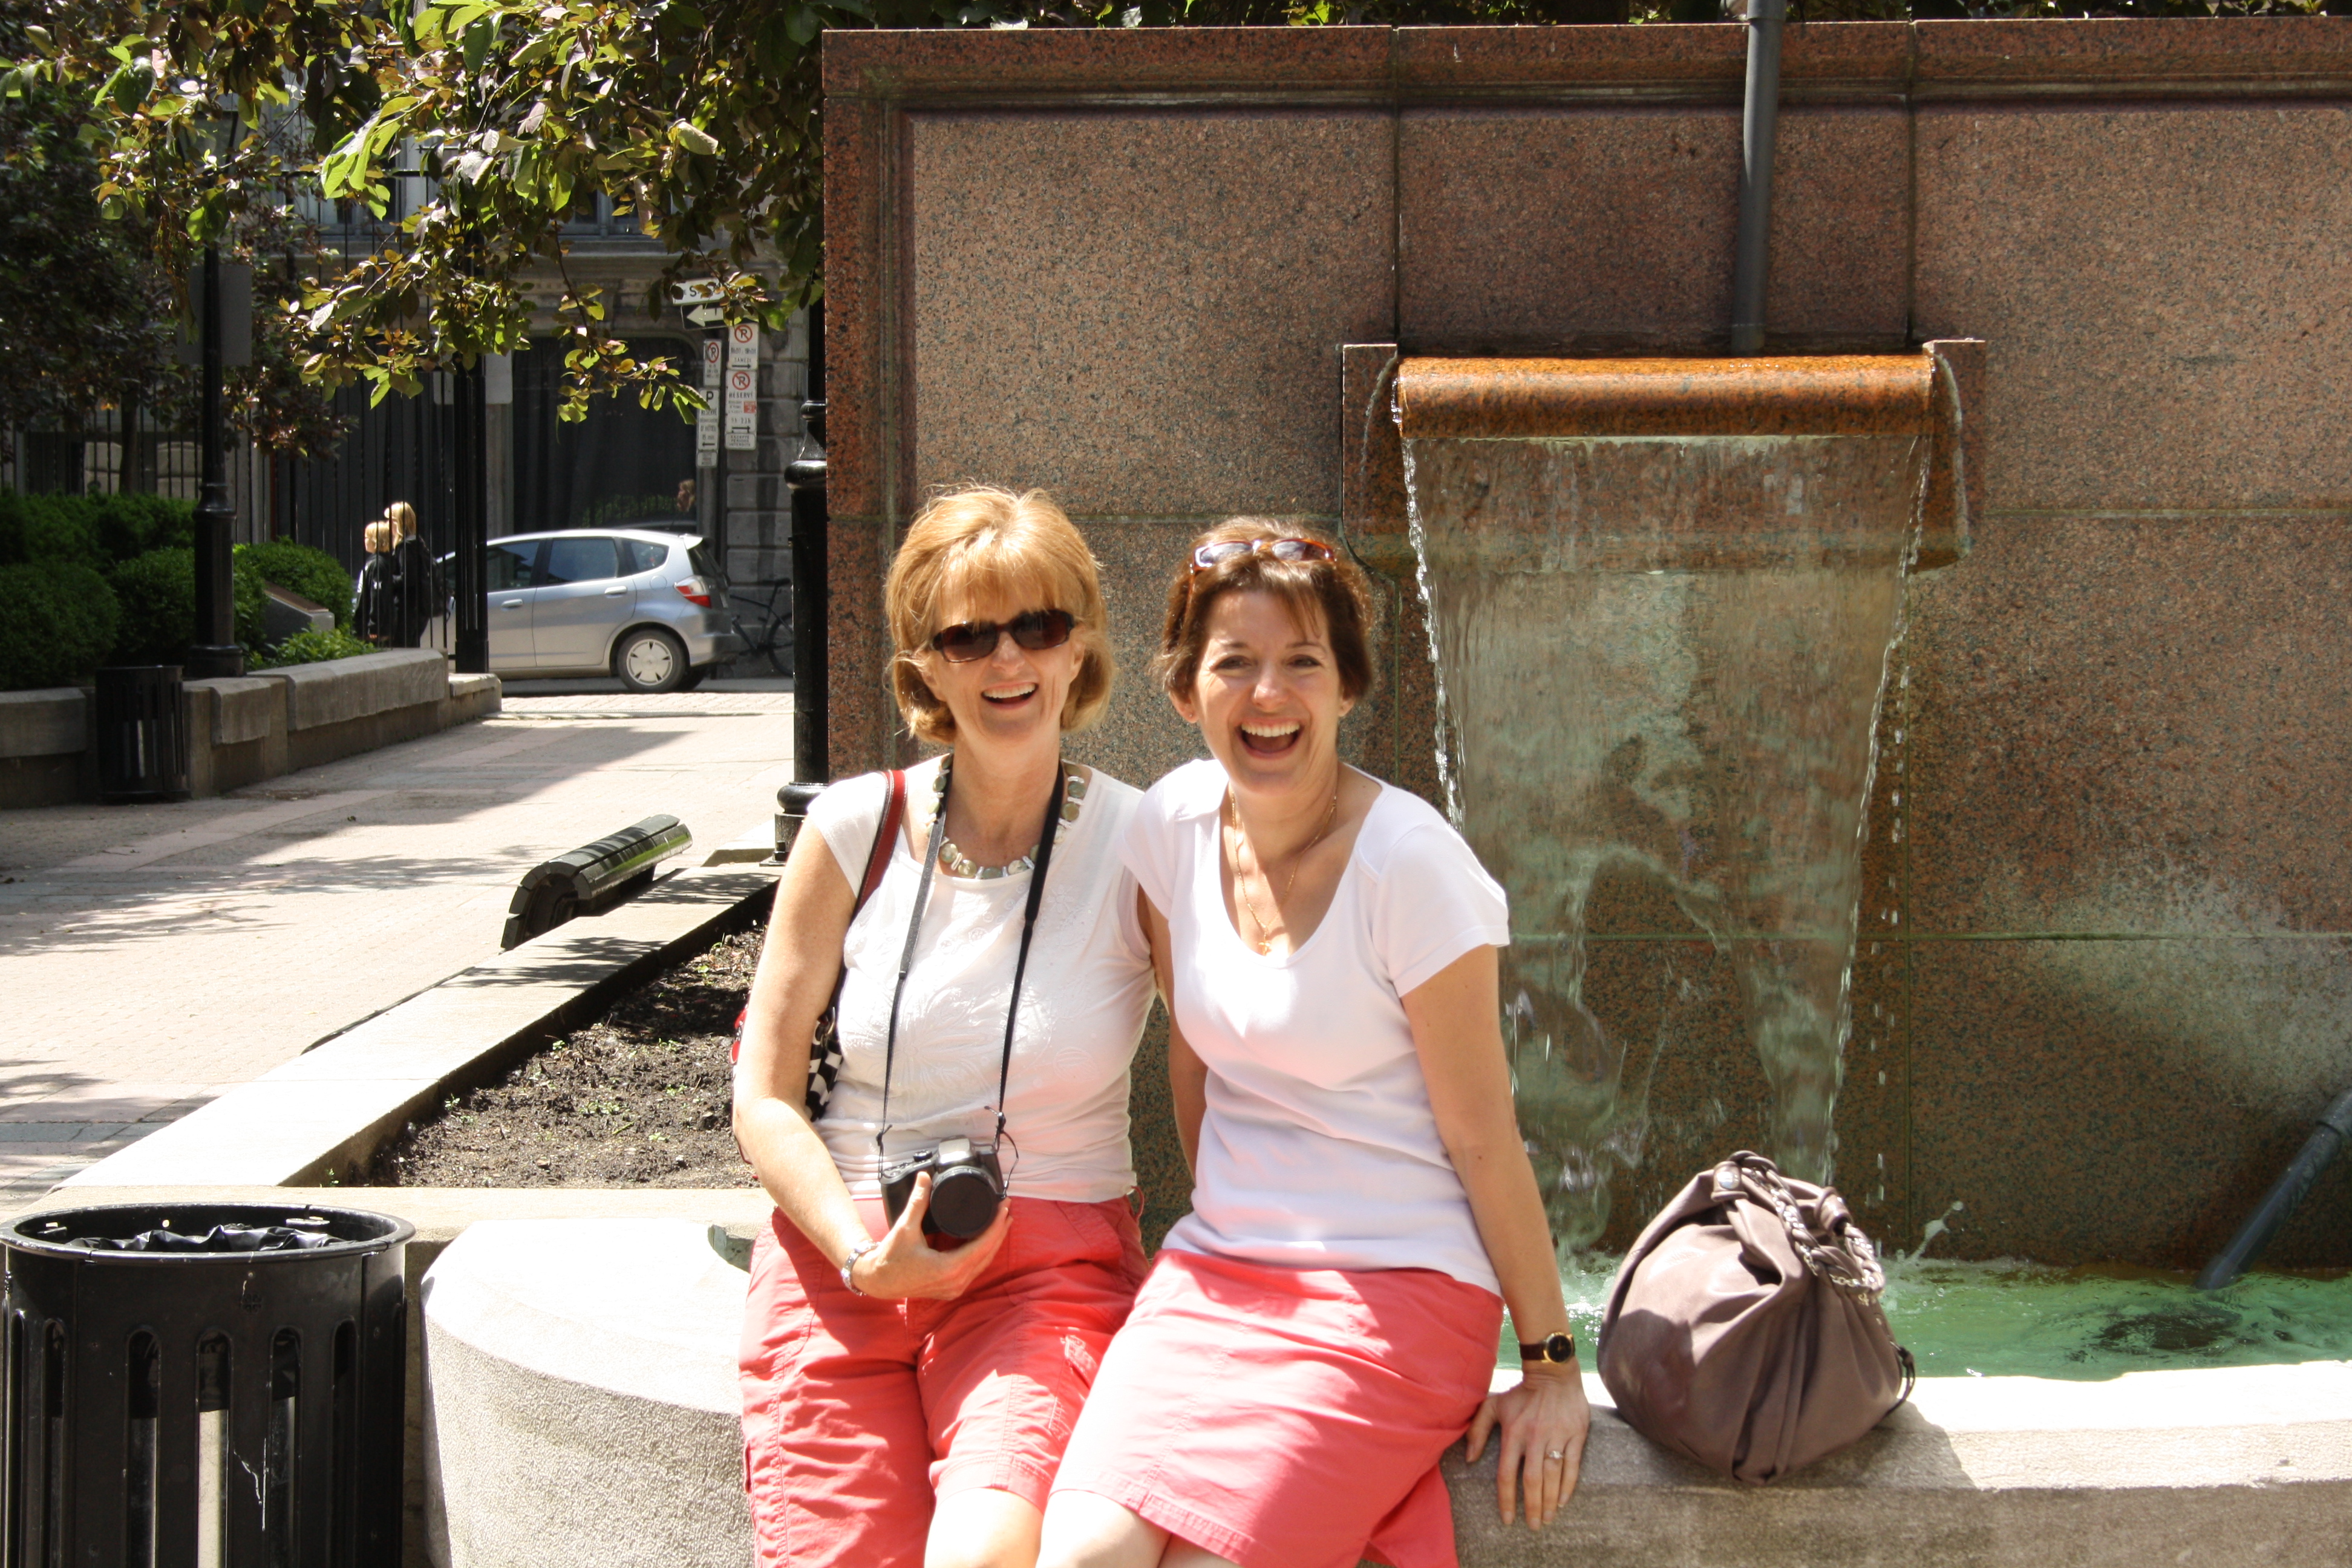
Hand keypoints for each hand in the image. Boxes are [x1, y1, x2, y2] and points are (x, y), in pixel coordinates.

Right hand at [845, 1172, 1011, 1301]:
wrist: (877, 1280)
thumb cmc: (890, 1257)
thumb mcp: (905, 1227)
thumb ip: (918, 1201)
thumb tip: (925, 1177)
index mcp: (947, 1269)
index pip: (982, 1245)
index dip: (996, 1225)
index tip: (1004, 1207)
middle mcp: (955, 1282)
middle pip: (987, 1254)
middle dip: (999, 1231)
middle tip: (1007, 1208)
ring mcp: (954, 1288)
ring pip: (983, 1263)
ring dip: (994, 1242)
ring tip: (1003, 1221)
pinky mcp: (951, 1289)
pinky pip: (974, 1269)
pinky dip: (983, 1253)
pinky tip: (987, 1240)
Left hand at [1465, 1362, 1589, 1527]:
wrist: (1553, 1372)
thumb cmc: (1521, 1393)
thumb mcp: (1493, 1405)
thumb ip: (1478, 1431)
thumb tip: (1470, 1459)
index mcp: (1513, 1434)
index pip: (1507, 1474)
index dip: (1506, 1500)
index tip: (1508, 1520)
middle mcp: (1534, 1437)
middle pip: (1532, 1480)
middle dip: (1531, 1507)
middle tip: (1533, 1527)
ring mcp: (1557, 1436)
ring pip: (1553, 1476)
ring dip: (1549, 1501)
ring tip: (1547, 1519)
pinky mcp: (1576, 1434)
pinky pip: (1573, 1465)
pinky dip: (1568, 1485)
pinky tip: (1563, 1501)